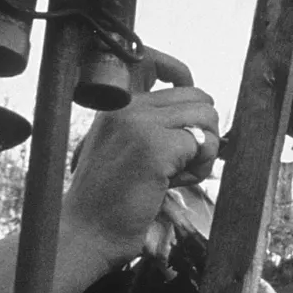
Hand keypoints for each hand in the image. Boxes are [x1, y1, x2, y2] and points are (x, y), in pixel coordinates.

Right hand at [63, 52, 217, 264]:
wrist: (86, 233)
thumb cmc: (109, 199)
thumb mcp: (124, 147)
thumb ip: (152, 123)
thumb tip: (201, 109)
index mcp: (114, 103)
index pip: (151, 58)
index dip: (182, 75)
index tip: (189, 108)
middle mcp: (126, 105)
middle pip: (198, 96)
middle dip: (202, 131)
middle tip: (182, 161)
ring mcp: (140, 123)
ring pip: (206, 117)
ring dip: (205, 151)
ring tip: (178, 174)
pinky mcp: (156, 147)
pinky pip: (205, 144)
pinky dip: (200, 168)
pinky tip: (174, 184)